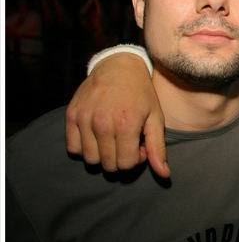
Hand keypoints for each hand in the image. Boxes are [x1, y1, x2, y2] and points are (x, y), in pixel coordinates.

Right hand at [65, 53, 169, 176]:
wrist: (119, 66)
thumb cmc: (141, 94)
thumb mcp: (155, 118)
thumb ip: (158, 148)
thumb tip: (164, 174)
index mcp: (126, 124)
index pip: (126, 164)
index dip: (136, 159)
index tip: (140, 145)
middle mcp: (102, 123)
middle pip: (108, 165)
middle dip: (121, 158)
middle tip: (127, 141)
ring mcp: (84, 119)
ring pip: (90, 159)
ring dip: (103, 155)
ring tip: (113, 139)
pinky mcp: (71, 115)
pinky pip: (73, 148)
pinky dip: (85, 148)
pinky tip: (97, 136)